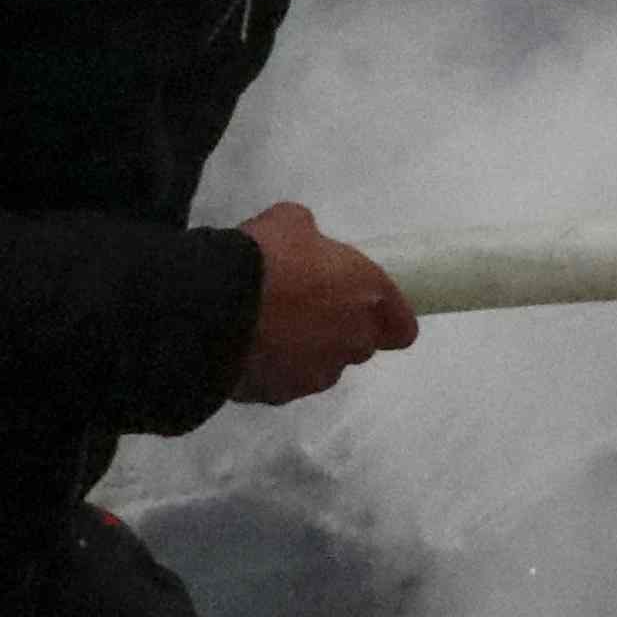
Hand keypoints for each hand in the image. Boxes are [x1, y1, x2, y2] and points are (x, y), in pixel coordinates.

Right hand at [229, 202, 419, 404]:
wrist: (214, 305)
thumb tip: (304, 244)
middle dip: (339, 332)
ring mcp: (317, 374)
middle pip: (359, 346)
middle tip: (305, 310)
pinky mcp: (280, 395)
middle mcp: (352, 341)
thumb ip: (312, 238)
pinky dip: (270, 370)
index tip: (366, 310)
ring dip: (304, 353)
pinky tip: (245, 349)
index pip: (402, 328)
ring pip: (321, 368)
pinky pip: (282, 382)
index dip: (388, 321)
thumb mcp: (292, 221)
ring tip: (268, 330)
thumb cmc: (266, 256)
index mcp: (369, 295)